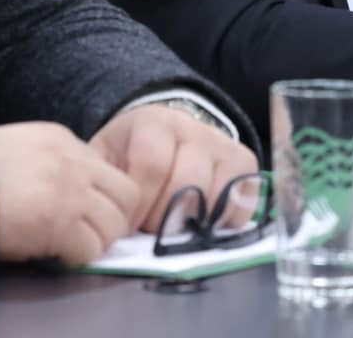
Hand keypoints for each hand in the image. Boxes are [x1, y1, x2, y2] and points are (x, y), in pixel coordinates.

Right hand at [0, 122, 140, 266]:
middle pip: (126, 193)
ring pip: (115, 224)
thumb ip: (49, 162)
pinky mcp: (60, 222)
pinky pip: (91, 249)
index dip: (100, 196)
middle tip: (91, 234)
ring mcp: (69, 191)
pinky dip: (77, 258)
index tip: (86, 213)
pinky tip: (55, 254)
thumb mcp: (17, 148)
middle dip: (113, 218)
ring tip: (70, 246)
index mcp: (60, 139)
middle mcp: (72, 161)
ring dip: (97, 240)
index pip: (106, 169)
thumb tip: (70, 191)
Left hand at [89, 103, 256, 234]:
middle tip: (151, 230)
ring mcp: (223, 143)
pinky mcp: (245, 162)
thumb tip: (110, 224)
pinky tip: (200, 222)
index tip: (129, 226)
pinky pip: (241, 203)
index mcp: (154, 122)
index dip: (140, 204)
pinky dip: (221, 223)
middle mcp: (193, 127)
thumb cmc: (130, 156)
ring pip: (216, 196)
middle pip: (188, 183)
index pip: (153, 163)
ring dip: (193, 224)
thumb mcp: (108, 161)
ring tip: (173, 227)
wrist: (165, 136)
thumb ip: (107, 185)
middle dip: (165, 219)